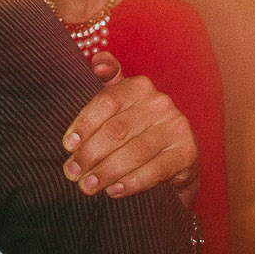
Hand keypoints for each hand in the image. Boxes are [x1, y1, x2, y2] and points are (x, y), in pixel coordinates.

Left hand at [61, 52, 200, 198]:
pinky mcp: (188, 153)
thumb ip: (106, 82)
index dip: (84, 125)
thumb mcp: (120, 106)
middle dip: (90, 154)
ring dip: (106, 171)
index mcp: (139, 86)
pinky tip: (113, 191)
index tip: (67, 146)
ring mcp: (177, 127)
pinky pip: (155, 170)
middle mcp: (160, 102)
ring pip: (134, 151)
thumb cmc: (136, 131)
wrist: (175, 162)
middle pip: (117, 129)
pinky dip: (132, 182)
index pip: (106, 102)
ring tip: (87, 186)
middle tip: (72, 173)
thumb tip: (98, 62)